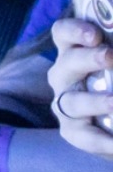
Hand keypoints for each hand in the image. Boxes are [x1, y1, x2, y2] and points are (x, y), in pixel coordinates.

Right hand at [49, 17, 112, 156]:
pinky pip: (83, 135)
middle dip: (88, 59)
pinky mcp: (73, 132)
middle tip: (110, 58)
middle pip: (67, 63)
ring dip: (96, 101)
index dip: (75, 30)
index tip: (96, 35)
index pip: (63, 33)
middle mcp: (64, 76)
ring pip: (72, 101)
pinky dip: (102, 140)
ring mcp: (65, 105)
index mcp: (75, 52)